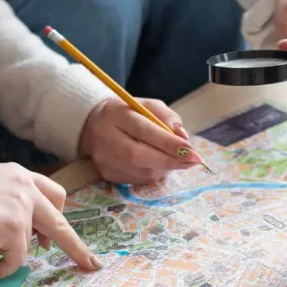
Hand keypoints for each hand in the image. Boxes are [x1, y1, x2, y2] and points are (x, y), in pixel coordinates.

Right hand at [0, 163, 101, 281]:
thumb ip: (9, 204)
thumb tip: (27, 237)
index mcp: (19, 175)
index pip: (53, 194)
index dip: (57, 218)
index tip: (66, 236)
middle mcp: (25, 186)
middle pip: (60, 221)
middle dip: (75, 246)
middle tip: (90, 264)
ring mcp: (22, 206)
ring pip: (28, 245)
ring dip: (8, 256)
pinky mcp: (14, 228)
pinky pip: (16, 261)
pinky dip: (1, 271)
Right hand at [80, 97, 200, 183]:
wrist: (93, 125)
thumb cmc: (127, 114)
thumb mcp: (147, 106)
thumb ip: (167, 117)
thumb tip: (183, 137)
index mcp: (116, 115)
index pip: (144, 131)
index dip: (170, 144)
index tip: (192, 151)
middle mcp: (106, 139)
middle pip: (140, 156)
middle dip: (171, 160)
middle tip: (193, 161)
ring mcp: (105, 160)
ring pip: (142, 171)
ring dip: (165, 168)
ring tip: (176, 159)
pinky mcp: (107, 175)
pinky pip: (138, 179)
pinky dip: (153, 173)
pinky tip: (156, 163)